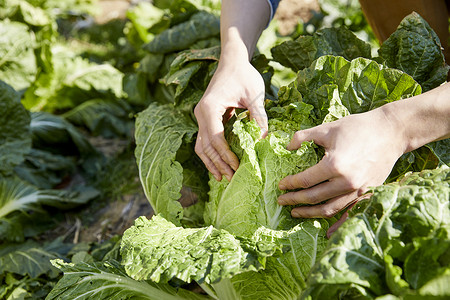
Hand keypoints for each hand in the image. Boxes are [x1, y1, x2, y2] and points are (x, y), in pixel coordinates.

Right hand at [194, 59, 267, 180]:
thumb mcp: (254, 95)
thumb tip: (263, 141)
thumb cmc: (244, 75)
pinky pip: (205, 140)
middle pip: (206, 146)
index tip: (238, 167)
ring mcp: (201, 117)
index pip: (216, 139)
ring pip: (201, 146)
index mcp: (210, 108)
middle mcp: (201, 114)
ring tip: (222, 178)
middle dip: (218, 164)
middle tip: (231, 179)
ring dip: (211, 162)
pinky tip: (219, 165)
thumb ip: (258, 118)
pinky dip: (210, 154)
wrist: (232, 60)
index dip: (226, 156)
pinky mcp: (206, 118)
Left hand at [277, 108, 405, 219]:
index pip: (305, 180)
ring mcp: (359, 190)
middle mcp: (346, 182)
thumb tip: (287, 147)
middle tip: (281, 201)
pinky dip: (338, 224)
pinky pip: (349, 213)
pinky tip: (327, 233)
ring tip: (296, 212)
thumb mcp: (326, 128)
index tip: (280, 186)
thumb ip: (303, 137)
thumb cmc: (357, 127)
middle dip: (294, 200)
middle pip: (314, 197)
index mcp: (334, 165)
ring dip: (310, 213)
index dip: (290, 184)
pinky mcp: (368, 193)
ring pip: (329, 209)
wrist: (391, 131)